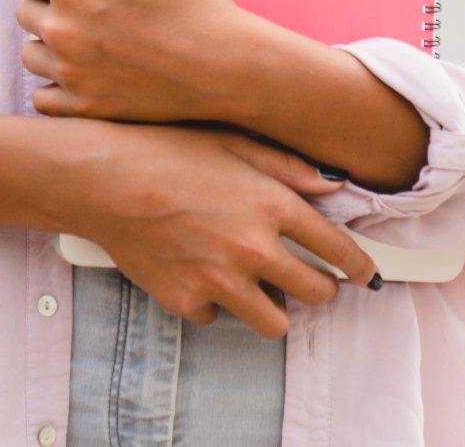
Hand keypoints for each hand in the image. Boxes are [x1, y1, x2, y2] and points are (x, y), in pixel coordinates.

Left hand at [15, 0, 273, 125]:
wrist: (227, 67)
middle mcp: (63, 31)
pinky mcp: (85, 108)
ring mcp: (72, 73)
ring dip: (50, 46)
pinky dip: (57, 86)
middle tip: (90, 10)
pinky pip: (43, 97)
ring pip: (32, 54)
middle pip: (25, 12)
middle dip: (50, 6)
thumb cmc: (195, 5)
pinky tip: (86, 74)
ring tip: (90, 41)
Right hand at [73, 123, 379, 335]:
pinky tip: (200, 275)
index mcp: (271, 205)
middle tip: (307, 279)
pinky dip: (214, 303)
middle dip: (320, 288)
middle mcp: (253, 248)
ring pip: (275, 322)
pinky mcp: (187, 301)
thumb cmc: (161, 149)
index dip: (358, 266)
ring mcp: (220, 280)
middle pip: (317, 293)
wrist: (101, 178)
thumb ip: (285, 166)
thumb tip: (330, 186)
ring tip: (258, 287)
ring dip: (273, 307)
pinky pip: (216, 316)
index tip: (363, 274)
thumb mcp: (228, 140)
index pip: (336, 248)